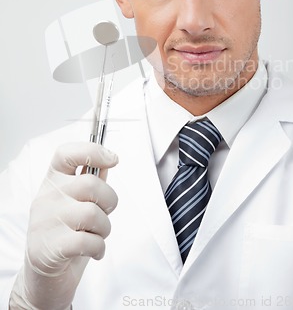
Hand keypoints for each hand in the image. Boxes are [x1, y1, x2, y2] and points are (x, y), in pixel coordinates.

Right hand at [9, 142, 117, 309]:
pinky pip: (89, 241)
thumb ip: (91, 181)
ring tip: (97, 235)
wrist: (42, 279)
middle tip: (105, 213)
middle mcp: (46, 198)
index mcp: (52, 182)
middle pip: (90, 184)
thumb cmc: (64, 235)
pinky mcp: (49, 248)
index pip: (67, 154)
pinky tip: (94, 251)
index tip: (112, 159)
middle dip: (109, 200)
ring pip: (93, 213)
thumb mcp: (76, 204)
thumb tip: (107, 161)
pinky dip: (99, 248)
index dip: (92, 151)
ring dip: (105, 228)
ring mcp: (45, 222)